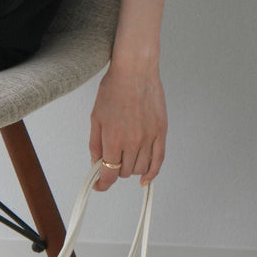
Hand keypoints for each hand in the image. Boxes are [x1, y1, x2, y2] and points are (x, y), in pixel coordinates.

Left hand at [88, 59, 167, 191]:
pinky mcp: (161, 132)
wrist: (135, 71)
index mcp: (113, 138)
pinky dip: (152, 173)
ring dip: (131, 170)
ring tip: (125, 160)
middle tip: (111, 161)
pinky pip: (159, 160)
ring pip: (141, 169)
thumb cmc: (113, 89)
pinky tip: (145, 179)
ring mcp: (149, 138)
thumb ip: (95, 143)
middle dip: (115, 170)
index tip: (98, 185)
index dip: (102, 184)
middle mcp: (132, 142)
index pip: (108, 173)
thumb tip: (96, 163)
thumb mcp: (96, 116)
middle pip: (124, 172)